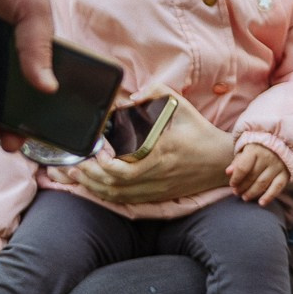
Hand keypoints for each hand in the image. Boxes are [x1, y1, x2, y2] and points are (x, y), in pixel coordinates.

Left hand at [0, 0, 52, 145]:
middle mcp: (2, 53)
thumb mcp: (32, 6)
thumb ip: (38, 45)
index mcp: (30, 45)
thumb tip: (49, 88)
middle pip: (9, 100)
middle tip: (6, 141)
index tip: (33, 138)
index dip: (40, 115)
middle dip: (10, 125)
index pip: (39, 88)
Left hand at [75, 94, 233, 204]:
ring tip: (74, 175)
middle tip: (72, 163)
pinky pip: (125, 200)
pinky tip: (92, 185)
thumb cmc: (200, 133)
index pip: (126, 170)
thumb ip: (158, 93)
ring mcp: (156, 188)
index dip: (105, 165)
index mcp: (161, 154)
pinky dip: (105, 194)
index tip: (97, 150)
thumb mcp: (182, 107)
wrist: (220, 162)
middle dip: (89, 176)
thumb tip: (132, 96)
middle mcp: (156, 175)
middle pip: (114, 185)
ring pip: (116, 195)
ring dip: (92, 186)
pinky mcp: (156, 195)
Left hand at [229, 142, 289, 205]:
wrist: (283, 143)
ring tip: (245, 197)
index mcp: (255, 149)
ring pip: (262, 183)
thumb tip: (228, 172)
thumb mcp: (247, 149)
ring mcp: (278, 166)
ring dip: (252, 193)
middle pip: (252, 177)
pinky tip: (261, 203)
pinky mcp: (286, 173)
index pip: (242, 168)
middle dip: (242, 187)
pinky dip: (269, 196)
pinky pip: (277, 187)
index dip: (236, 178)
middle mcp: (268, 157)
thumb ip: (238, 161)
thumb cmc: (260, 147)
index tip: (232, 184)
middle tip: (237, 192)